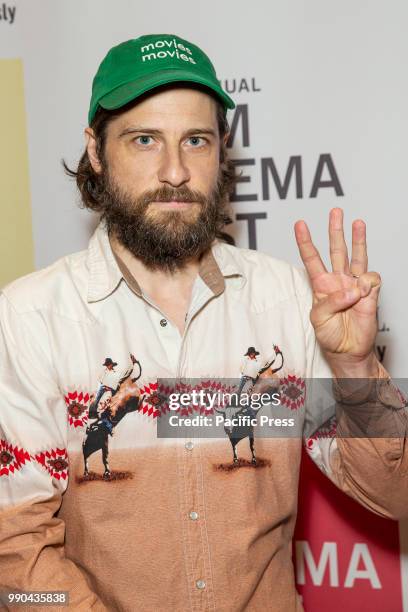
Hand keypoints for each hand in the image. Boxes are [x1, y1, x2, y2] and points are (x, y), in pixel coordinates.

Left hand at [294, 208, 380, 376]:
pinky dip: (367, 283)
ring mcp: (354, 285)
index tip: (300, 224)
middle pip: (336, 250)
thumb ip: (331, 301)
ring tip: (358, 222)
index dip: (306, 242)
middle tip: (336, 212)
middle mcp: (338, 281)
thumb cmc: (329, 336)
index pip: (312, 258)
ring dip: (358, 239)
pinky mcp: (370, 293)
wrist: (348, 351)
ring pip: (357, 256)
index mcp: (320, 285)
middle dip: (335, 231)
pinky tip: (363, 293)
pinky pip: (371, 279)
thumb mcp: (319, 318)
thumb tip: (353, 288)